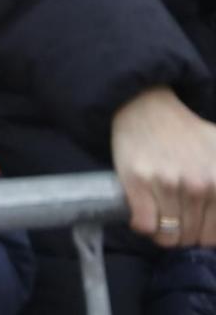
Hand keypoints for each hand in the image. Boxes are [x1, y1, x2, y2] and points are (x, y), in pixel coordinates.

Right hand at [111, 87, 215, 247]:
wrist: (147, 107)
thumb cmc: (187, 133)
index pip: (212, 236)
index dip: (200, 235)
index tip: (191, 227)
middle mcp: (197, 186)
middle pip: (189, 237)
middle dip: (181, 235)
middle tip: (174, 220)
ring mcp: (166, 183)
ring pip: (166, 236)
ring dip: (162, 233)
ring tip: (159, 217)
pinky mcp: (137, 181)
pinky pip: (144, 224)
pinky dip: (143, 225)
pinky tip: (143, 213)